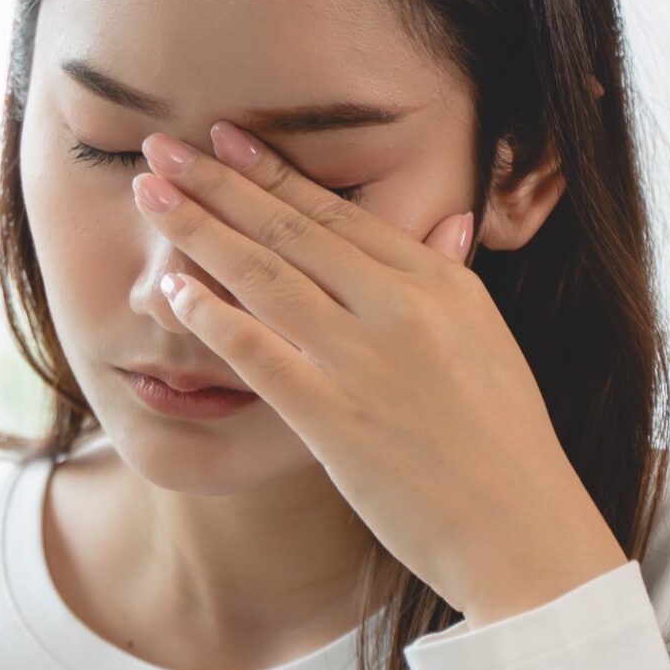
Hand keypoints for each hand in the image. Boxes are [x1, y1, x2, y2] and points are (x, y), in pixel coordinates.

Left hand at [130, 121, 624, 624]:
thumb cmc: (502, 443)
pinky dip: (210, 316)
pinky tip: (169, 290)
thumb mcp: (488, 341)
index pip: (338, 212)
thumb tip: (450, 221)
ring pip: (264, 277)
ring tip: (147, 196)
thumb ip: (451, 281)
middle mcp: (402, 308)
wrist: (522, 531)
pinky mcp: (335, 417)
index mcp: (441, 283)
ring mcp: (365, 360)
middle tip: (160, 148)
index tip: (224, 138)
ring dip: (199, 231)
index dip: (272, 171)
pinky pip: (257, 352)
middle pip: (290, 229)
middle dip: (218, 183)